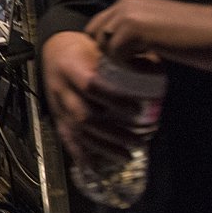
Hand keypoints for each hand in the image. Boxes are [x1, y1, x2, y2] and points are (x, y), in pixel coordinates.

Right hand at [43, 31, 167, 165]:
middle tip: (139, 140)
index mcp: (71, 67)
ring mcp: (57, 104)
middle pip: (85, 115)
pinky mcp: (56, 115)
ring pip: (77, 131)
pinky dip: (79, 153)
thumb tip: (158, 70)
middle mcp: (61, 88)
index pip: (91, 86)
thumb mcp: (100, 45)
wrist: (53, 50)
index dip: (114, 99)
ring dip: (103, 147)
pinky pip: (66, 137)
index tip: (137, 109)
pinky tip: (93, 167)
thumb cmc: (82, 47)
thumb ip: (123, 58)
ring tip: (127, 156)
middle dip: (113, 132)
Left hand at [85, 0, 211, 70]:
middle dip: (109, 54)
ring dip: (122, 62)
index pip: (99, 26)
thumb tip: (116, 54)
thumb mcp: (157, 29)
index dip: (108, 46)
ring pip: (104, 46)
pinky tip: (155, 68)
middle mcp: (124, 4)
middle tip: (135, 67)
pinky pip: (116, 55)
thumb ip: (136, 34)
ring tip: (149, 68)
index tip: (131, 61)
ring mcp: (128, 15)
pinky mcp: (135, 30)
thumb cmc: (196, 36)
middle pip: (95, 34)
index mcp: (129, 3)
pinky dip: (133, 67)